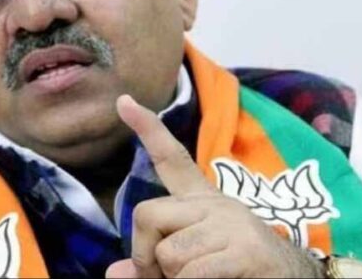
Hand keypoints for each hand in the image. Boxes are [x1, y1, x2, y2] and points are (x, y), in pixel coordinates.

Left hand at [105, 95, 323, 278]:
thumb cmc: (237, 272)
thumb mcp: (191, 262)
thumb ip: (155, 260)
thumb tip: (115, 273)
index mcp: (203, 201)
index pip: (172, 158)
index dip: (147, 129)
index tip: (124, 101)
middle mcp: (216, 204)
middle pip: (148, 214)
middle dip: (145, 254)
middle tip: (162, 276)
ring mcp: (233, 223)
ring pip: (168, 252)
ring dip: (173, 278)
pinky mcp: (247, 250)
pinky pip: (192, 272)